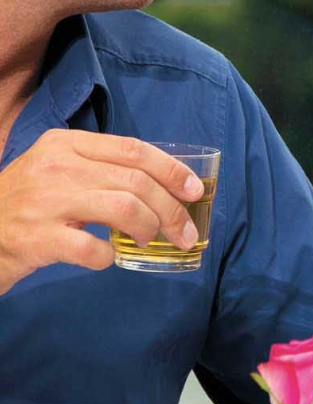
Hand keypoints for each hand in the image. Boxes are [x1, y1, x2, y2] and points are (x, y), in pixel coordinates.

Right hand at [0, 129, 204, 294]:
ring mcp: (45, 202)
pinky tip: (107, 259)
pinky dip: (110, 258)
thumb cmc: (26, 204)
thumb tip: (166, 186)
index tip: (195, 191)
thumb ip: (102, 171)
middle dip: (172, 210)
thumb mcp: (58, 172)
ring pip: (124, 209)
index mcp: (66, 144)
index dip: (172, 170)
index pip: (134, 149)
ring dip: (149, 229)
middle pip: (137, 182)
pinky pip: (93, 249)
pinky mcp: (37, 239)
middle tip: (185, 233)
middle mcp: (56, 167)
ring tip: (149, 242)